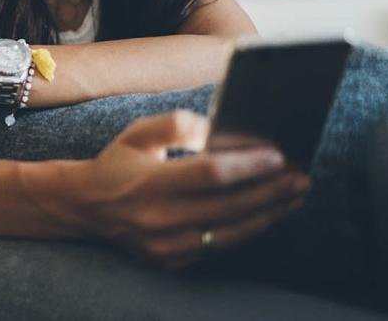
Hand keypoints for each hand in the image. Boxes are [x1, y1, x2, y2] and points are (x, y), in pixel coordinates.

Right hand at [67, 110, 309, 269]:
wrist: (86, 207)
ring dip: (268, 215)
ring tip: (294, 197)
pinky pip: (218, 247)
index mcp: (150, 183)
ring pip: (230, 233)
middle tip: (301, 176)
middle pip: (229, 207)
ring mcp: (165, 247)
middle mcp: (158, 220)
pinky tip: (267, 214)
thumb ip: (178, 125)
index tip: (279, 155)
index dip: (248, 165)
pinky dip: (246, 230)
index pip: (210, 175)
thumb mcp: (139, 132)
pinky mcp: (171, 261)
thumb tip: (219, 131)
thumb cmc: (119, 162)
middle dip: (270, 191)